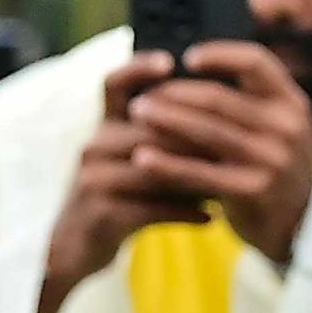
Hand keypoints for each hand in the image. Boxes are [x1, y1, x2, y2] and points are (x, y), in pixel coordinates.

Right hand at [39, 53, 213, 312]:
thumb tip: (223, 115)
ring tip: (232, 181)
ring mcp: (94, 178)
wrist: (72, 250)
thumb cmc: (116, 201)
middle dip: (197, 134)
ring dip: (196, 175)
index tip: (169, 61)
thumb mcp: (131, 162)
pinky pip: (153, 207)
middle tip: (239, 140)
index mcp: (104, 128)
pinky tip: (210, 218)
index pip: (115, 85)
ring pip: (155, 167)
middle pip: (151, 127)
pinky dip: (185, 213)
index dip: (139, 68)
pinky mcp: (100, 212)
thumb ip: (164, 139)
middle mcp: (95, 146)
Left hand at [122, 41, 311, 264]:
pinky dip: (167, 164)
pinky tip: (141, 158)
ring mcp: (272, 159)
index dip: (220, 54)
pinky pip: (200, 172)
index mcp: (292, 103)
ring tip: (135, 114)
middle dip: (174, 93)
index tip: (187, 57)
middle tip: (141, 96)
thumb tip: (195, 66)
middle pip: (219, 98)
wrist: (297, 224)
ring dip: (165, 120)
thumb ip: (249, 102)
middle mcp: (286, 126)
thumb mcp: (276, 129)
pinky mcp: (253, 190)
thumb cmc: (272, 168)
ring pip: (206, 131)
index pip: (257, 62)